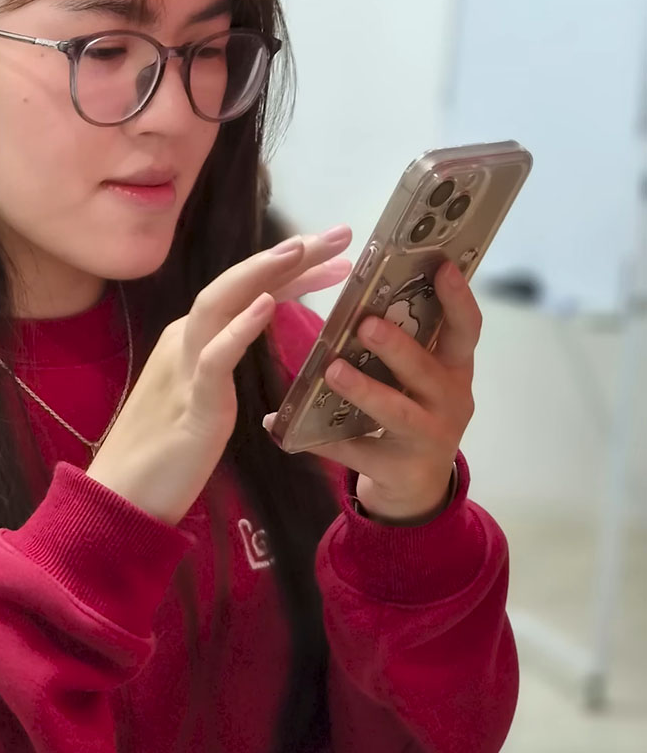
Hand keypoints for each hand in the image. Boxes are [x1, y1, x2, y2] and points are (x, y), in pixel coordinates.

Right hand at [87, 227, 353, 525]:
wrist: (122, 501)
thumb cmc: (166, 454)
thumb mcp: (205, 395)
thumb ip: (225, 361)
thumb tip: (256, 333)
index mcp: (193, 339)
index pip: (249, 292)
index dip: (294, 271)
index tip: (341, 260)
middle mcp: (186, 341)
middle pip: (239, 283)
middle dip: (290, 256)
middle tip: (342, 234)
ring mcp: (185, 368)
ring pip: (220, 304)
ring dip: (261, 274)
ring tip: (301, 249)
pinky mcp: (190, 404)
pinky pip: (214, 359)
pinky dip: (239, 329)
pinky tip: (267, 306)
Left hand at [266, 260, 478, 524]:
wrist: (416, 486)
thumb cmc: (415, 412)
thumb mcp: (422, 377)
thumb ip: (408, 340)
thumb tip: (368, 291)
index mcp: (454, 369)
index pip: (465, 330)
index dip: (458, 300)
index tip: (441, 267)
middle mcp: (450, 402)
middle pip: (427, 371)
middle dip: (398, 348)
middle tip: (366, 324)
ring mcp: (428, 439)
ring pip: (397, 413)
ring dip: (364, 390)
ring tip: (333, 370)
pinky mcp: (399, 471)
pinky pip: (357, 452)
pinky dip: (321, 441)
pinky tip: (286, 430)